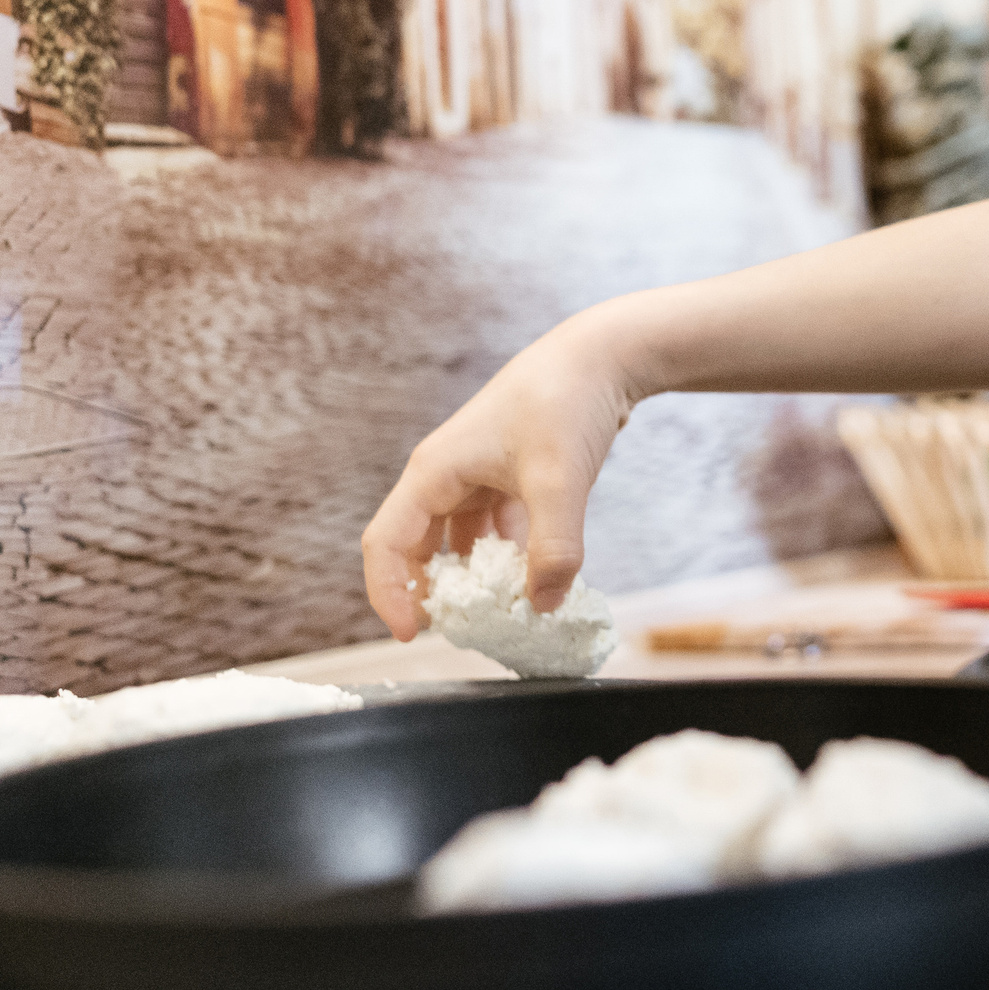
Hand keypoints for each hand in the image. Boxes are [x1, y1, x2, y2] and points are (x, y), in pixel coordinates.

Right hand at [360, 313, 640, 638]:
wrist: (602, 355)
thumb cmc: (566, 402)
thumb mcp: (560, 481)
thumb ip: (552, 549)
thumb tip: (542, 606)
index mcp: (435, 471)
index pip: (385, 543)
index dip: (389, 592)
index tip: (411, 634)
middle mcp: (447, 474)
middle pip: (418, 547)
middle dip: (434, 592)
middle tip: (463, 632)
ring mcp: (478, 475)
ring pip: (460, 541)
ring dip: (475, 578)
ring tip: (501, 615)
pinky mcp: (510, 477)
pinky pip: (495, 530)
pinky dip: (509, 558)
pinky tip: (535, 581)